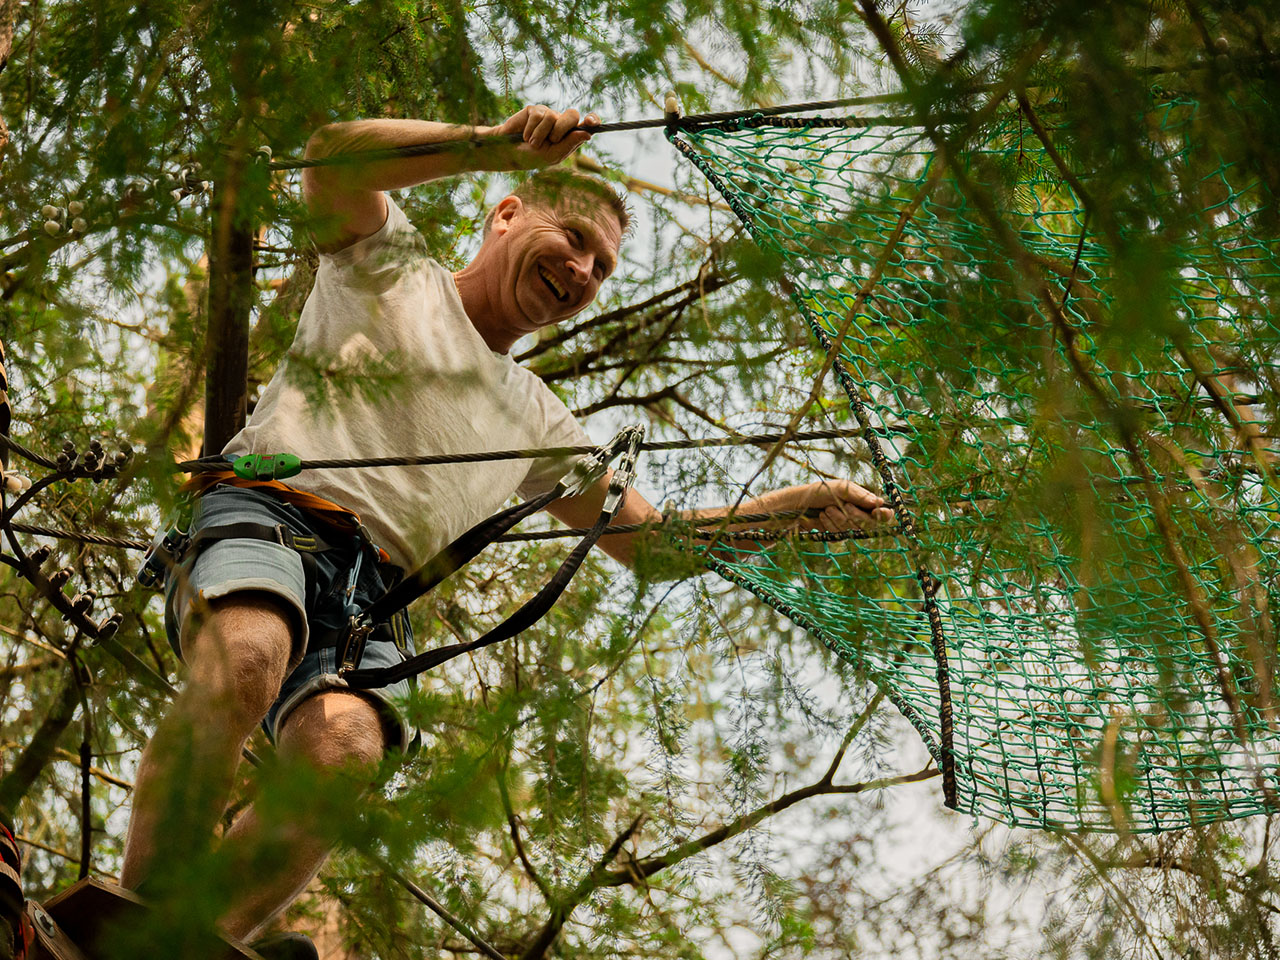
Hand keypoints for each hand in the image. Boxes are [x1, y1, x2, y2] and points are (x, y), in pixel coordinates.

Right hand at [488, 105, 595, 168]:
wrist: (510, 152)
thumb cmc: (532, 156)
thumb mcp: (553, 155)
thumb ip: (570, 143)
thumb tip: (588, 134)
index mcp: (570, 135)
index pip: (586, 123)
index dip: (592, 119)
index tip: (591, 122)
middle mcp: (561, 122)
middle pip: (572, 115)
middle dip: (562, 128)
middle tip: (552, 140)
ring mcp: (548, 114)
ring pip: (552, 117)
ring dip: (540, 134)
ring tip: (532, 142)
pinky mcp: (535, 110)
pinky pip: (537, 115)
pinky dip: (530, 129)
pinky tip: (525, 136)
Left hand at [769, 479, 894, 532]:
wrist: (800, 503)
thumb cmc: (821, 491)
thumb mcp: (841, 489)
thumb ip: (860, 496)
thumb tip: (879, 503)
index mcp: (864, 502)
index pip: (883, 513)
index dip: (884, 515)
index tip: (878, 512)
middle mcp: (860, 516)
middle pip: (870, 524)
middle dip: (855, 515)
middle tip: (844, 506)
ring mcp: (849, 527)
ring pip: (854, 530)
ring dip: (839, 518)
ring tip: (827, 509)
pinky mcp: (838, 535)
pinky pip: (840, 535)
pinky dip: (830, 525)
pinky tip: (822, 516)